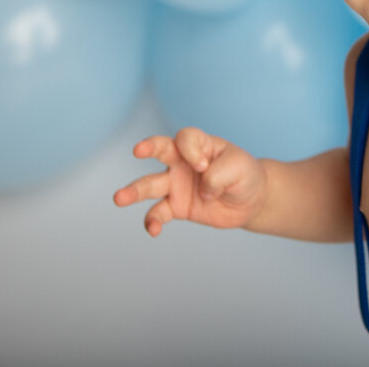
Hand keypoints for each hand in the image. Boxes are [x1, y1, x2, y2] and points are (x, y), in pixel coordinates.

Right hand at [113, 127, 266, 236]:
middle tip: (137, 150)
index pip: (185, 138)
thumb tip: (202, 191)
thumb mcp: (239, 167)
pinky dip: (153, 221)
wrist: (249, 199)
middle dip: (148, 147)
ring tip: (119, 198)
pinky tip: (153, 230)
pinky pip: (159, 213)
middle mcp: (182, 161)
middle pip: (160, 149)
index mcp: (198, 145)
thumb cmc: (243, 174)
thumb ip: (218, 174)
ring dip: (134, 191)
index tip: (204, 166)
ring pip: (150, 185)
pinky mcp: (176, 207)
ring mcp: (176, 184)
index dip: (191, 150)